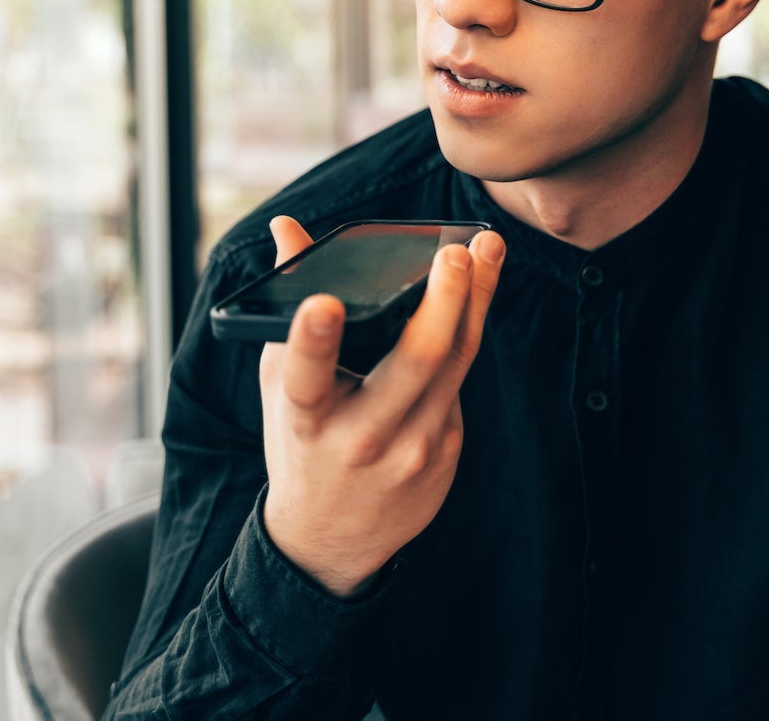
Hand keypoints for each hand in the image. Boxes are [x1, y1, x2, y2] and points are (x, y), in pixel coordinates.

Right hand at [258, 215, 505, 596]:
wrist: (331, 541)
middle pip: (415, 362)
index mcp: (307, 419)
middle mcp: (362, 438)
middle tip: (456, 251)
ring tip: (488, 249)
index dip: (313, 341)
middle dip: (442, 300)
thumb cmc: (301, 444)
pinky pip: (459, 382)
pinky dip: (462, 335)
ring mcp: (412, 451)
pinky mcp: (446, 454)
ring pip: (455, 364)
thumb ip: (289, 307)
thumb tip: (285, 227)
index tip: (324, 303)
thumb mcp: (279, 385)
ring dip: (476, 301)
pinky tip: (473, 297)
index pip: (306, 377)